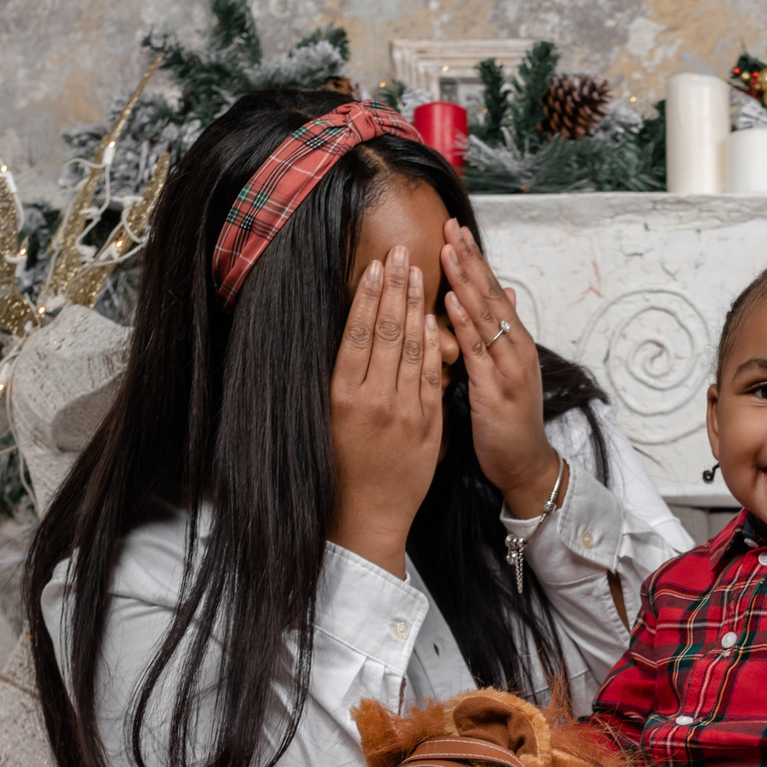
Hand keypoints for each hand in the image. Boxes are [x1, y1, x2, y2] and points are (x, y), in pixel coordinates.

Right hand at [329, 246, 444, 574]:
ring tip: (419, 272)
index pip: (356, 332)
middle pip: (386, 331)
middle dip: (395, 287)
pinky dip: (433, 346)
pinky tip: (435, 319)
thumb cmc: (342, 467)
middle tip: (400, 251)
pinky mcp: (426, 426)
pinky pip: (432, 378)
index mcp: (342, 395)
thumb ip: (344, 379)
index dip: (368, 295)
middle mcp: (372, 399)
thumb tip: (347, 335)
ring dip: (417, 305)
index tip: (376, 265)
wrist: (366, 515)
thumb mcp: (331, 419)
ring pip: (411, 348)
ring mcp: (402, 412)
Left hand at [441, 222, 562, 515]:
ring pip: (485, 317)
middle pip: (491, 295)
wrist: (525, 465)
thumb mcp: (510, 370)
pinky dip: (464, 323)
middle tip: (450, 226)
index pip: (494, 292)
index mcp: (516, 343)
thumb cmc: (510, 421)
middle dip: (470, 259)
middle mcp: (516, 349)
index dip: (476, 260)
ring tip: (448, 251)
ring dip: (465, 282)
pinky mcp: (496, 390)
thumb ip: (506, 332)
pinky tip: (451, 301)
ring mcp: (509, 368)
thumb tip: (512, 294)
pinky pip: (478, 351)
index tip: (456, 231)